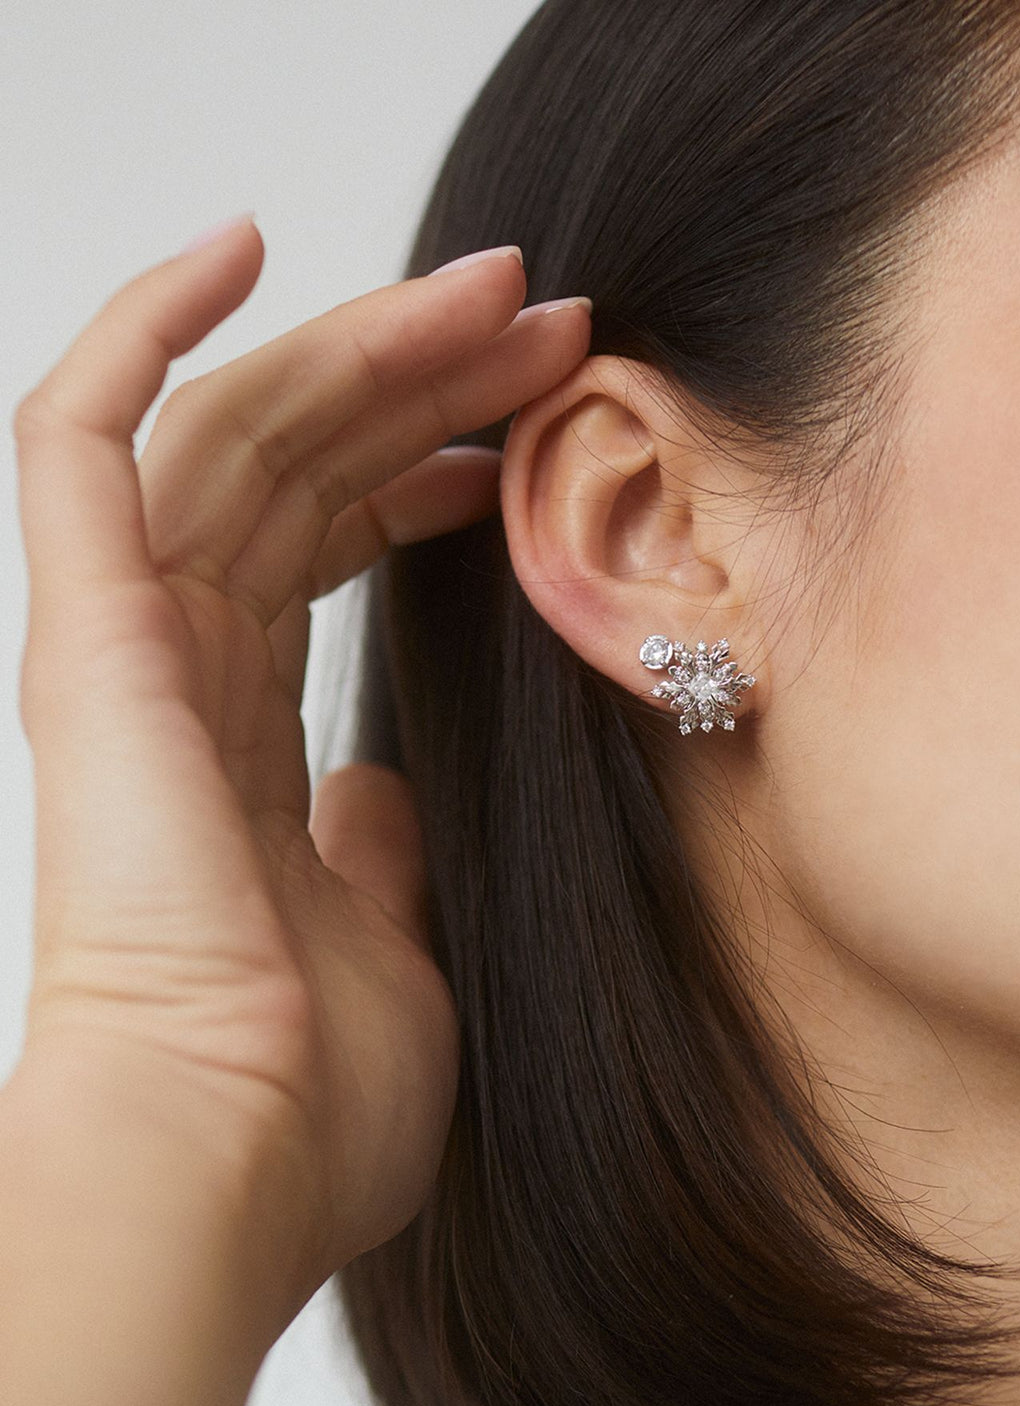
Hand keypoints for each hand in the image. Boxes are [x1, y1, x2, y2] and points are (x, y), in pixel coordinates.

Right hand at [10, 219, 591, 1328]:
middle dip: (428, 380)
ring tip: (495, 293)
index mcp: (244, 738)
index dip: (428, 471)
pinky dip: (142, 330)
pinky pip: (76, 441)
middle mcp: (181, 672)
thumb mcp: (393, 943)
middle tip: (552, 320)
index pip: (327, 547)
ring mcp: (127, 643)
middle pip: (302, 467)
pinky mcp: (85, 635)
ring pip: (236, 431)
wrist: (230, 1156)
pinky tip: (241, 245)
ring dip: (361, 345)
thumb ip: (376, 852)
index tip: (534, 436)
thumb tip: (378, 790)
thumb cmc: (308, 1095)